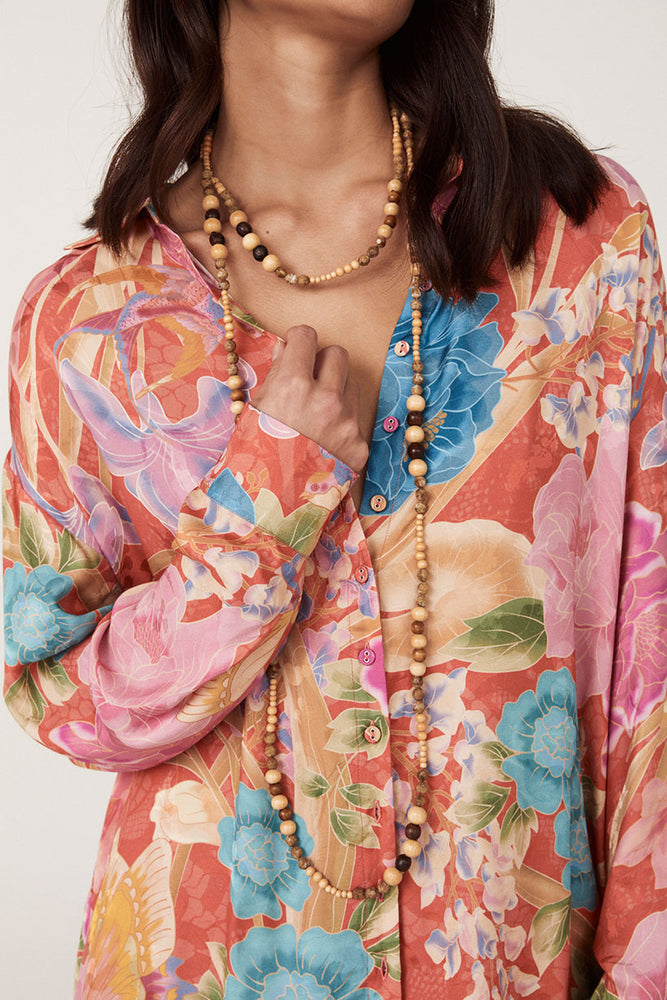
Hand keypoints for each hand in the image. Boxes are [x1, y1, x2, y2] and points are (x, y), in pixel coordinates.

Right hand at [249, 325, 368, 471]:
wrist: (270, 505)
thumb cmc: (256, 456)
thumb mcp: (256, 410)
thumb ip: (275, 374)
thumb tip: (286, 348)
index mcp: (293, 385)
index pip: (307, 336)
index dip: (299, 341)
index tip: (295, 350)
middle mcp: (325, 399)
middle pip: (337, 354)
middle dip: (322, 362)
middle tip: (309, 379)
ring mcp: (346, 423)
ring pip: (351, 384)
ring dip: (336, 391)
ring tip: (316, 414)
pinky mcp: (359, 445)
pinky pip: (355, 419)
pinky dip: (341, 424)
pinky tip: (324, 440)